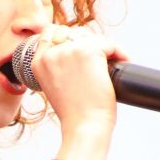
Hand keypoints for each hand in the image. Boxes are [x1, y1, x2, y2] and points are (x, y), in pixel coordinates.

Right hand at [31, 25, 128, 159]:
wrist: (84, 127)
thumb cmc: (74, 113)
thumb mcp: (55, 85)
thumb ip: (58, 65)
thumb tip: (77, 46)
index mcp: (38, 62)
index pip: (51, 32)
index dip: (69, 37)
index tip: (82, 48)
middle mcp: (50, 53)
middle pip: (74, 32)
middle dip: (90, 43)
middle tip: (101, 61)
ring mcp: (68, 51)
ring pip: (91, 36)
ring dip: (104, 47)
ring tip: (112, 62)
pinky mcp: (87, 51)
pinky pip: (108, 43)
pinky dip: (118, 52)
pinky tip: (122, 61)